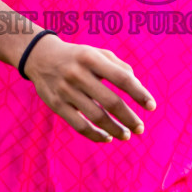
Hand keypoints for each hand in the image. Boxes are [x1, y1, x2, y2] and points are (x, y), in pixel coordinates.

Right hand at [23, 38, 155, 142]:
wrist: (40, 56)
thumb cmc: (78, 57)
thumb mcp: (97, 53)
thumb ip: (119, 67)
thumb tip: (138, 88)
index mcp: (91, 58)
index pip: (121, 78)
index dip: (139, 93)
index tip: (152, 106)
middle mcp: (78, 74)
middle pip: (110, 101)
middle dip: (129, 117)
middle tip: (140, 128)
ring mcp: (66, 91)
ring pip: (96, 116)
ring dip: (115, 129)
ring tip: (126, 135)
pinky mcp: (56, 105)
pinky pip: (79, 125)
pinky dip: (95, 135)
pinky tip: (107, 138)